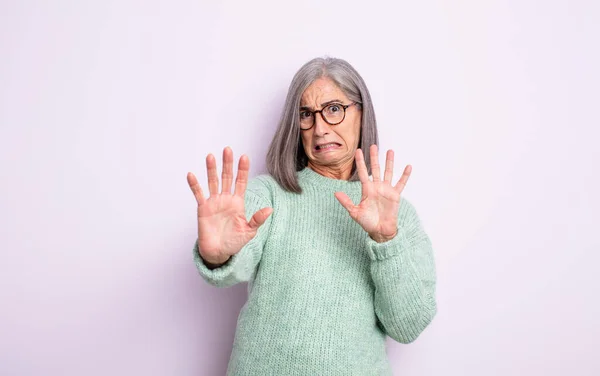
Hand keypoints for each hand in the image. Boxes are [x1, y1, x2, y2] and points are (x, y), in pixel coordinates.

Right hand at [187, 147, 272, 264]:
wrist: (218, 252)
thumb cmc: (234, 242)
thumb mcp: (249, 231)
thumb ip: (257, 219)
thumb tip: (269, 209)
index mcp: (238, 203)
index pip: (241, 182)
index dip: (243, 170)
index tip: (245, 157)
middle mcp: (226, 199)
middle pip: (227, 177)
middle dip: (228, 164)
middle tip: (228, 149)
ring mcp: (214, 202)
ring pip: (213, 182)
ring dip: (211, 169)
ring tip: (210, 156)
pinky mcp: (203, 208)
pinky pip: (198, 194)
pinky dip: (194, 185)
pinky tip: (191, 174)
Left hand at [334, 145, 410, 242]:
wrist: (380, 231)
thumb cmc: (367, 222)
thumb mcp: (354, 212)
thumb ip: (346, 202)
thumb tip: (336, 193)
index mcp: (367, 190)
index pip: (362, 173)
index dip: (360, 162)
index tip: (358, 151)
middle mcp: (377, 187)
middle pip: (375, 169)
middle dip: (374, 158)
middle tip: (373, 146)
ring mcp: (386, 190)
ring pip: (388, 172)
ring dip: (389, 162)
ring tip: (390, 150)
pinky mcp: (395, 195)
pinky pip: (401, 184)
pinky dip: (405, 175)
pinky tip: (408, 166)